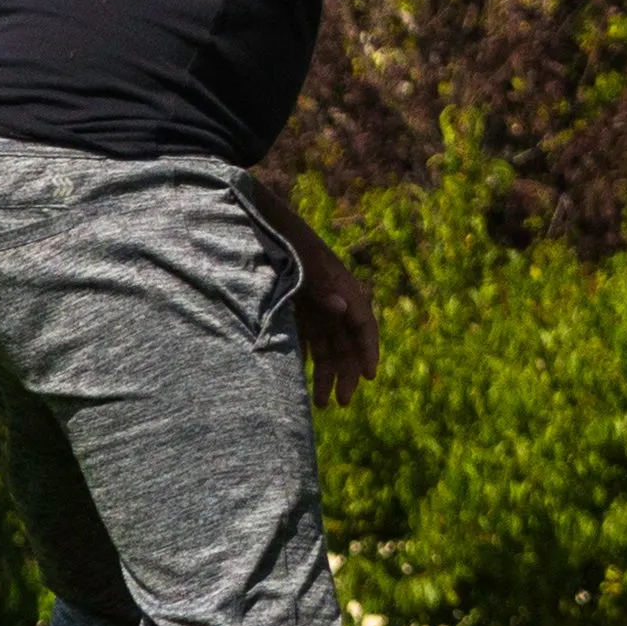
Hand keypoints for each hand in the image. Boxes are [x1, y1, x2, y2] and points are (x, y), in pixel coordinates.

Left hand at [282, 220, 378, 406]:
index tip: (368, 376)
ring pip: (328, 347)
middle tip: (342, 401)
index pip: (363, 323)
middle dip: (347, 372)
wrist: (259, 221)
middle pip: (347, 342)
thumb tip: (343, 309)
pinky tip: (303, 382)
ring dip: (328, 374)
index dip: (368, 350)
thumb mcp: (302, 259)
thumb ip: (322, 284)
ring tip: (322, 404)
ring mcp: (313, 305)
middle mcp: (332, 299)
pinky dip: (308, 362)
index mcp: (341, 285)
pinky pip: (307, 341)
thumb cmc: (283, 238)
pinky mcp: (295, 309)